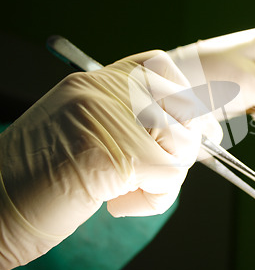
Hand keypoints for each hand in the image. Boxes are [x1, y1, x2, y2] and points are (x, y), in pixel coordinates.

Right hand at [0, 50, 221, 268]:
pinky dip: (154, 198)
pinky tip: (118, 203)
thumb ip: (133, 123)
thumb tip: (199, 131)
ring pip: (181, 142)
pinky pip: (168, 175)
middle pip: (181, 105)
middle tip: (157, 169)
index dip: (182, 95)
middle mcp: (100, 91)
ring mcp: (105, 118)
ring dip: (166, 178)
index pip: (159, 66)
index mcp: (93, 82)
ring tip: (128, 190)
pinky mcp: (113, 154)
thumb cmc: (42, 179)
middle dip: (183, 144)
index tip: (191, 125)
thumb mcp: (87, 134)